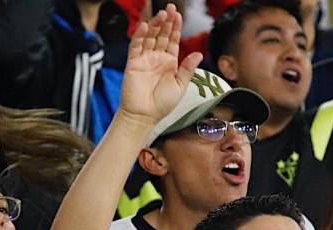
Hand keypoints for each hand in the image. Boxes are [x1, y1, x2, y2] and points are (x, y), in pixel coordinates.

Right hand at [118, 4, 203, 126]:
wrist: (144, 116)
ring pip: (149, 37)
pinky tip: (144, 26)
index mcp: (169, 63)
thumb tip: (199, 54)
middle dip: (166, 21)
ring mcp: (144, 59)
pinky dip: (139, 36)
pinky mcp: (133, 63)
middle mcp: (156, 58)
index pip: (172, 40)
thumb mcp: (181, 86)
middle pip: (161, 35)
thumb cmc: (162, 105)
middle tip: (170, 7)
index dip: (175, 28)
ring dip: (155, 25)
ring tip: (162, 14)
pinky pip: (136, 46)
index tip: (179, 15)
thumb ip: (188, 69)